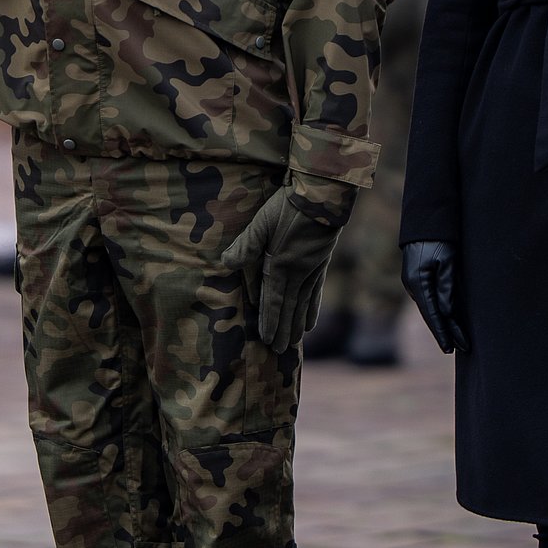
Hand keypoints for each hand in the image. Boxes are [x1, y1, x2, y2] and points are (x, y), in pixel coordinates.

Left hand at [222, 178, 349, 353]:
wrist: (322, 196)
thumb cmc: (287, 207)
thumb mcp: (262, 222)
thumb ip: (246, 245)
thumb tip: (226, 263)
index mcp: (280, 264)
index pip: (273, 300)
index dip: (270, 320)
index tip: (267, 339)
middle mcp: (297, 273)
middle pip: (289, 307)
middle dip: (283, 329)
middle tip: (279, 350)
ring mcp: (311, 270)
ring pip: (303, 304)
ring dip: (297, 324)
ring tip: (294, 342)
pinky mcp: (321, 264)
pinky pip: (316, 293)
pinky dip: (313, 309)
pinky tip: (311, 322)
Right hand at [401, 240, 466, 353]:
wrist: (424, 222)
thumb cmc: (438, 238)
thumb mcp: (446, 260)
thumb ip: (446, 286)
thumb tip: (447, 312)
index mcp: (418, 282)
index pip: (433, 314)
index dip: (443, 332)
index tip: (451, 348)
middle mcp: (413, 286)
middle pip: (431, 315)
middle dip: (446, 333)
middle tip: (461, 349)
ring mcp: (414, 283)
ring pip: (430, 310)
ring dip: (443, 324)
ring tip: (456, 340)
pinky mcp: (418, 280)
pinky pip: (429, 301)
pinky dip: (439, 313)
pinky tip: (447, 320)